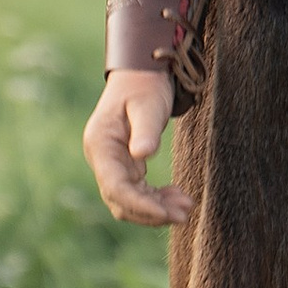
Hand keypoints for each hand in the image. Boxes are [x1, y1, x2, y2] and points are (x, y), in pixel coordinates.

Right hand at [84, 67, 186, 225]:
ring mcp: (112, 163)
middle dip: (151, 212)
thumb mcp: (149, 105)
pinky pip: (138, 191)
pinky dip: (156, 198)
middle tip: (185, 214)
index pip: (115, 186)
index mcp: (100, 144)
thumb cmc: (145, 85)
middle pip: (121, 199)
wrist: (141, 73)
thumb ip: (146, 130)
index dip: (140, 205)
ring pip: (130, 200)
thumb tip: (142, 154)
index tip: (166, 213)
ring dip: (156, 208)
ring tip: (186, 207)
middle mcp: (101, 158)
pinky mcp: (125, 165)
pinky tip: (177, 196)